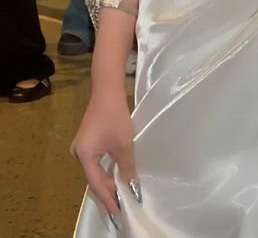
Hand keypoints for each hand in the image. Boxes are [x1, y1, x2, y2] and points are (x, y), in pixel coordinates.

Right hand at [71, 90, 137, 217]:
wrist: (107, 93)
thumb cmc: (115, 117)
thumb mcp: (124, 143)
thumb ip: (126, 166)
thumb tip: (131, 185)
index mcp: (84, 156)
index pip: (96, 183)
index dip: (108, 198)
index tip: (117, 211)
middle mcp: (78, 155)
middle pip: (93, 179)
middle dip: (107, 192)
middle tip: (120, 207)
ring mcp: (82, 149)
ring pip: (96, 171)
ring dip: (107, 183)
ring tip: (120, 196)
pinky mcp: (87, 143)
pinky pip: (97, 163)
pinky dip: (106, 172)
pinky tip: (115, 179)